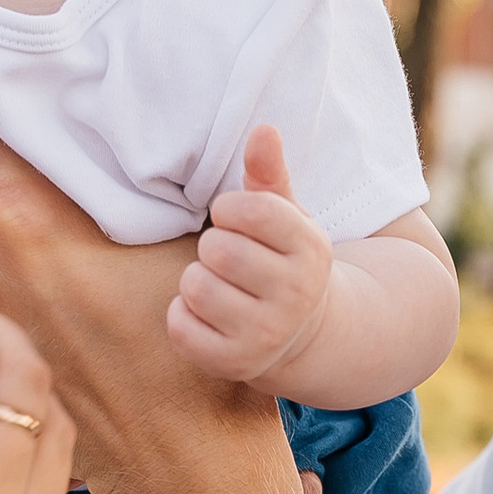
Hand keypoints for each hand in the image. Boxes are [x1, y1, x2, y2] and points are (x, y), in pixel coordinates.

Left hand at [169, 124, 331, 383]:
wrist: (303, 336)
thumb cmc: (282, 261)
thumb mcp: (286, 217)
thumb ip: (269, 175)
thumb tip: (263, 129)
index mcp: (311, 250)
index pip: (249, 210)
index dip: (229, 210)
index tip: (237, 222)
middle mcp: (296, 295)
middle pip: (217, 249)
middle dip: (213, 247)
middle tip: (228, 260)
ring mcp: (266, 334)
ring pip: (196, 287)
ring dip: (196, 282)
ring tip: (218, 286)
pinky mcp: (234, 364)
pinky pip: (181, 327)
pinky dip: (183, 317)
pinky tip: (207, 316)